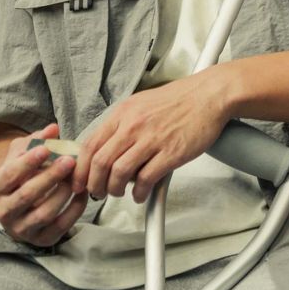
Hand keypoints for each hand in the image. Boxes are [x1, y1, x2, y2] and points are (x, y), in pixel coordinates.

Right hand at [0, 123, 87, 247]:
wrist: (17, 210)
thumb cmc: (20, 177)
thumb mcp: (21, 156)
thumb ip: (35, 141)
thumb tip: (53, 128)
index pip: (9, 175)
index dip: (28, 162)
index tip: (46, 149)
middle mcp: (4, 212)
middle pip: (27, 195)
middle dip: (50, 176)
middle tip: (69, 161)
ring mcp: (22, 229)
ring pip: (44, 212)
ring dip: (63, 193)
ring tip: (76, 177)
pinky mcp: (40, 240)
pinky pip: (60, 226)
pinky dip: (74, 209)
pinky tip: (82, 193)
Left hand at [70, 67, 235, 204]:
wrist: (208, 95)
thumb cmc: (177, 101)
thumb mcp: (140, 104)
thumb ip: (121, 124)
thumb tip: (105, 147)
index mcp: (122, 114)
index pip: (90, 145)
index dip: (81, 169)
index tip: (80, 181)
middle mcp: (133, 125)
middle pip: (101, 162)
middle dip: (94, 184)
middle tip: (97, 193)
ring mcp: (152, 139)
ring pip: (119, 173)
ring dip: (114, 190)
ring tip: (118, 193)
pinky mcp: (171, 153)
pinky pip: (146, 179)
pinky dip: (138, 192)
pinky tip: (140, 194)